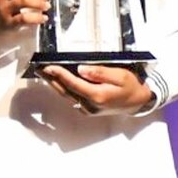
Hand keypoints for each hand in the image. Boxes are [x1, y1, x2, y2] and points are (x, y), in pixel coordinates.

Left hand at [38, 64, 154, 116]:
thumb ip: (100, 72)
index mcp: (97, 95)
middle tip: (39, 70)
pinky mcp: (89, 110)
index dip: (59, 74)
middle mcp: (90, 105)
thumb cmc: (131, 86)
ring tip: (45, 75)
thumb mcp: (120, 75)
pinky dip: (64, 90)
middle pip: (65, 91)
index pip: (73, 83)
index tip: (49, 67)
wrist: (138, 102)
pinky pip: (73, 99)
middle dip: (51, 80)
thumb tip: (81, 69)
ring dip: (55, 85)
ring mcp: (88, 109)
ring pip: (67, 96)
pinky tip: (59, 83)